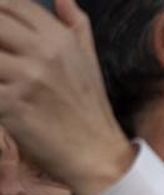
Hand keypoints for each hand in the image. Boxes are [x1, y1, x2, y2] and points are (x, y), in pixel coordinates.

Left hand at [0, 0, 134, 194]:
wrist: (98, 156)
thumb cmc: (88, 109)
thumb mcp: (89, 60)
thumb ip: (75, 25)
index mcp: (60, 37)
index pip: (9, 4)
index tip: (1, 40)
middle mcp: (45, 52)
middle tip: (0, 61)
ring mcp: (29, 78)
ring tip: (0, 78)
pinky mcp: (12, 104)